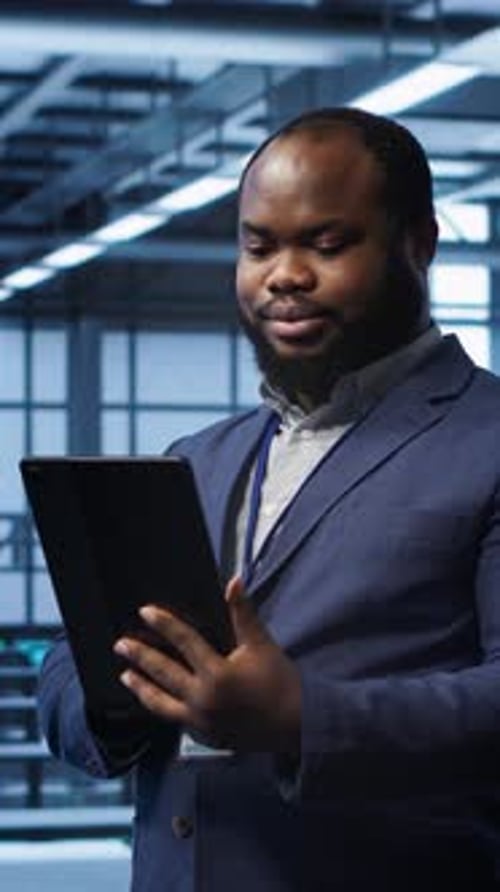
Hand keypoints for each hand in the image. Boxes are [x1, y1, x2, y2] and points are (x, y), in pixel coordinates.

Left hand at [113, 576, 300, 753]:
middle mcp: (203, 700)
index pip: (183, 642)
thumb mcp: (261, 644)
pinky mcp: (203, 737)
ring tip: (125, 676)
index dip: (164, 623)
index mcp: (217, 674)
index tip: (145, 611)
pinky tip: (155, 698)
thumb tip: (233, 582)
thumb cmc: (280, 681)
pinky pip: (176, 720)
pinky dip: (162, 707)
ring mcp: (200, 723)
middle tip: (120, 645)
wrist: (296, 725)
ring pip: (160, 704)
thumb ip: (242, 614)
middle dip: (140, 657)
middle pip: (162, 673)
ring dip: (141, 688)